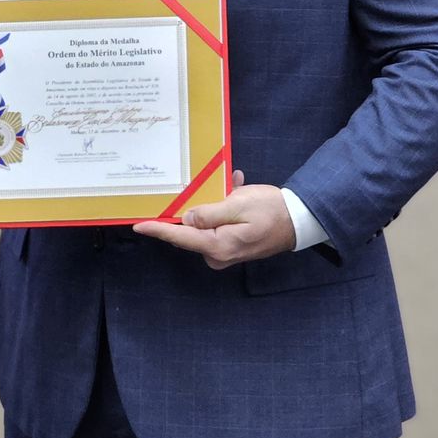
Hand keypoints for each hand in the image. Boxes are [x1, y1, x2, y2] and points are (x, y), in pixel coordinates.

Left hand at [130, 170, 295, 269]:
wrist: (299, 220)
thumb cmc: (271, 210)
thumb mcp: (239, 205)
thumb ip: (210, 213)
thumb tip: (186, 219)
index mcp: (218, 245)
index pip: (180, 237)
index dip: (158, 230)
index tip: (138, 225)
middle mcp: (218, 254)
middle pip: (190, 231)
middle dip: (192, 206)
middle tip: (202, 185)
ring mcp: (225, 252)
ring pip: (204, 224)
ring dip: (212, 202)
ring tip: (230, 183)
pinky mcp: (231, 245)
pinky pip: (218, 224)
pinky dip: (223, 207)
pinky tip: (234, 187)